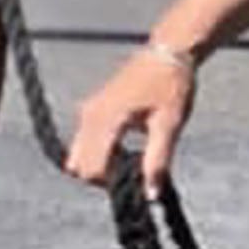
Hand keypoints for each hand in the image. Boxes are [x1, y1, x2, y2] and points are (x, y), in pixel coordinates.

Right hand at [66, 44, 198, 192]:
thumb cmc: (171, 85)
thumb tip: (151, 195)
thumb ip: (157, 161)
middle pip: (78, 165)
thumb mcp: (169, 125)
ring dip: (99, 165)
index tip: (137, 180)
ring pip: (77, 155)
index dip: (112, 183)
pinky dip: (99, 153)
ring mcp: (88, 111)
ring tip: (131, 159)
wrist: (168, 53)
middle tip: (133, 173)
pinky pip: (84, 142)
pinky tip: (125, 148)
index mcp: (107, 119)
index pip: (92, 168)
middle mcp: (90, 115)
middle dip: (101, 177)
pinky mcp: (92, 109)